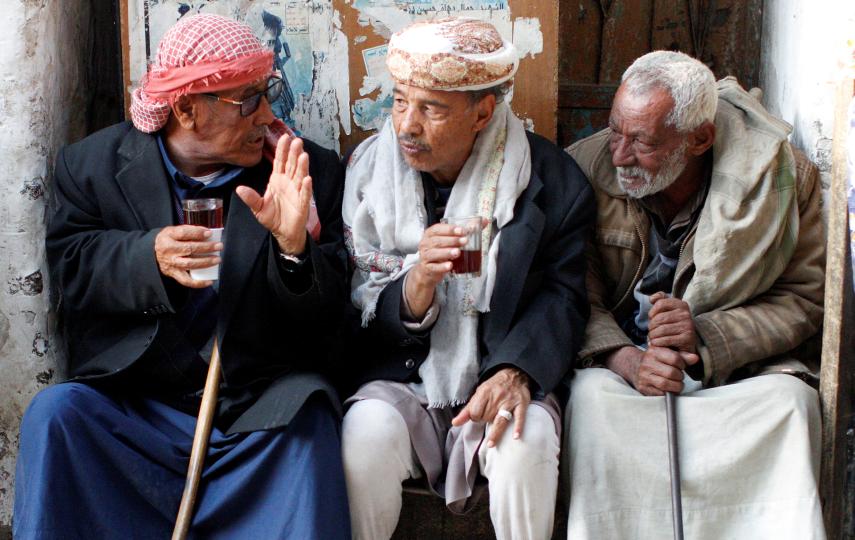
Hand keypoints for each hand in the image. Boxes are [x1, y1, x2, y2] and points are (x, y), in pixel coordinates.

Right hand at [154, 225, 221, 287]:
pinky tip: (209, 281)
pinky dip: (198, 283)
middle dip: (206, 247)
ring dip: (206, 262)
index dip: (197, 233)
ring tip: (217, 259)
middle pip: (189, 248)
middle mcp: (168, 250)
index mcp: (169, 236)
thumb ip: (189, 230)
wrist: (154, 253)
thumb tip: (208, 233)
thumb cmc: (170, 240)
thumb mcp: (174, 231)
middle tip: (219, 246)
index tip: (210, 233)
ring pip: (189, 263)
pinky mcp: (174, 274)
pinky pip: (186, 281)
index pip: (183, 233)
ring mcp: (171, 263)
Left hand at [236, 134, 311, 255]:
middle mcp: (288, 183)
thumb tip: (239, 188)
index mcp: (277, 180)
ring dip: (302, 166)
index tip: (285, 137)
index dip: (282, 150)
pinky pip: (304, 194)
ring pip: (300, 176)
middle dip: (294, 153)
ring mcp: (296, 192)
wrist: (283, 233)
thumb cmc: (272, 218)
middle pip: (292, 165)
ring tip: (303, 155)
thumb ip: (250, 198)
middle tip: (297, 141)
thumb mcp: (258, 208)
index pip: (280, 162)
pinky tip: (307, 179)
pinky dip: (306, 187)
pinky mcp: (302, 204)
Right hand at [404, 223, 468, 317]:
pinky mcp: (427, 269)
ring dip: (446, 252)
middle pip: (437, 241)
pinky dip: (441, 267)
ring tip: (458, 252)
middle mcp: (426, 244)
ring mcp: (425, 257)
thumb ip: (466, 230)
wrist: (428, 270)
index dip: (450, 229)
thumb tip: (484, 221)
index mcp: (431, 234)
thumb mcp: (451, 240)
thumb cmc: (441, 251)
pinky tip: (450, 266)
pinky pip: (434, 267)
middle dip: (452, 240)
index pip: (438, 229)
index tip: (462, 230)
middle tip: (465, 241)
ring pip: (434, 253)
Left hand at [451, 367, 530, 447]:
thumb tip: (455, 423)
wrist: (514, 375)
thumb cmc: (494, 387)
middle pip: (487, 417)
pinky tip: (516, 436)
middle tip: (488, 416)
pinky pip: (519, 417)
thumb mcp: (479, 394)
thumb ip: (467, 410)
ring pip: (501, 420)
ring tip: (490, 444)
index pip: (475, 412)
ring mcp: (510, 401)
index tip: (478, 416)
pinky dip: (518, 427)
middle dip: (485, 420)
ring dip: (495, 433)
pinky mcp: (521, 404)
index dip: (475, 417)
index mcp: (485, 392)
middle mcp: (497, 397)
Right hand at [605, 345, 698, 395]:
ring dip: (676, 386)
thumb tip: (695, 358)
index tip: (681, 367)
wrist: (635, 367)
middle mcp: (647, 363)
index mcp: (654, 351)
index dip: (682, 365)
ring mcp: (644, 376)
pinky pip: (660, 393)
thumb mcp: (667, 354)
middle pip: (671, 373)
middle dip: (679, 377)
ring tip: (677, 384)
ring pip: (665, 384)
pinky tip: (670, 389)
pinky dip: (668, 393)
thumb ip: (682, 356)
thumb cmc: (657, 361)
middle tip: (679, 377)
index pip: (675, 358)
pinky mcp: (643, 387)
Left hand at [647, 292, 697, 353]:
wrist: (685, 344)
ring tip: (652, 338)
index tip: (651, 318)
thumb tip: (651, 299)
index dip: (652, 312)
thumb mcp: (668, 310)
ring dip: (652, 336)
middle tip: (651, 331)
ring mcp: (688, 326)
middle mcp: (686, 314)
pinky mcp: (687, 338)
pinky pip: (665, 340)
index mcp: (681, 305)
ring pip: (661, 330)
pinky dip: (657, 343)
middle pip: (659, 318)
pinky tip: (656, 343)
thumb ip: (660, 300)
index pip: (660, 303)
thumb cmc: (672, 325)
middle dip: (651, 326)